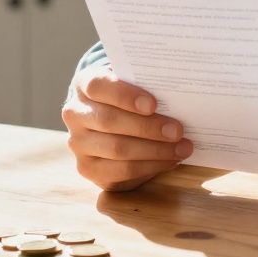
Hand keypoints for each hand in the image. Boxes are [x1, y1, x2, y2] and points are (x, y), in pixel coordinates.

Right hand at [62, 64, 192, 190]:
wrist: (110, 119)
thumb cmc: (130, 97)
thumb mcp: (134, 84)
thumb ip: (147, 86)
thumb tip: (178, 98)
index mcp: (84, 85)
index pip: (98, 86)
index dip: (125, 96)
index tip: (153, 104)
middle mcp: (75, 114)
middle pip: (109, 121)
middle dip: (148, 128)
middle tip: (177, 131)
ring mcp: (78, 144)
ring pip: (117, 149)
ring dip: (155, 150)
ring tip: (182, 148)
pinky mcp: (88, 169)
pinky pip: (121, 172)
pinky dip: (150, 167)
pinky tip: (170, 160)